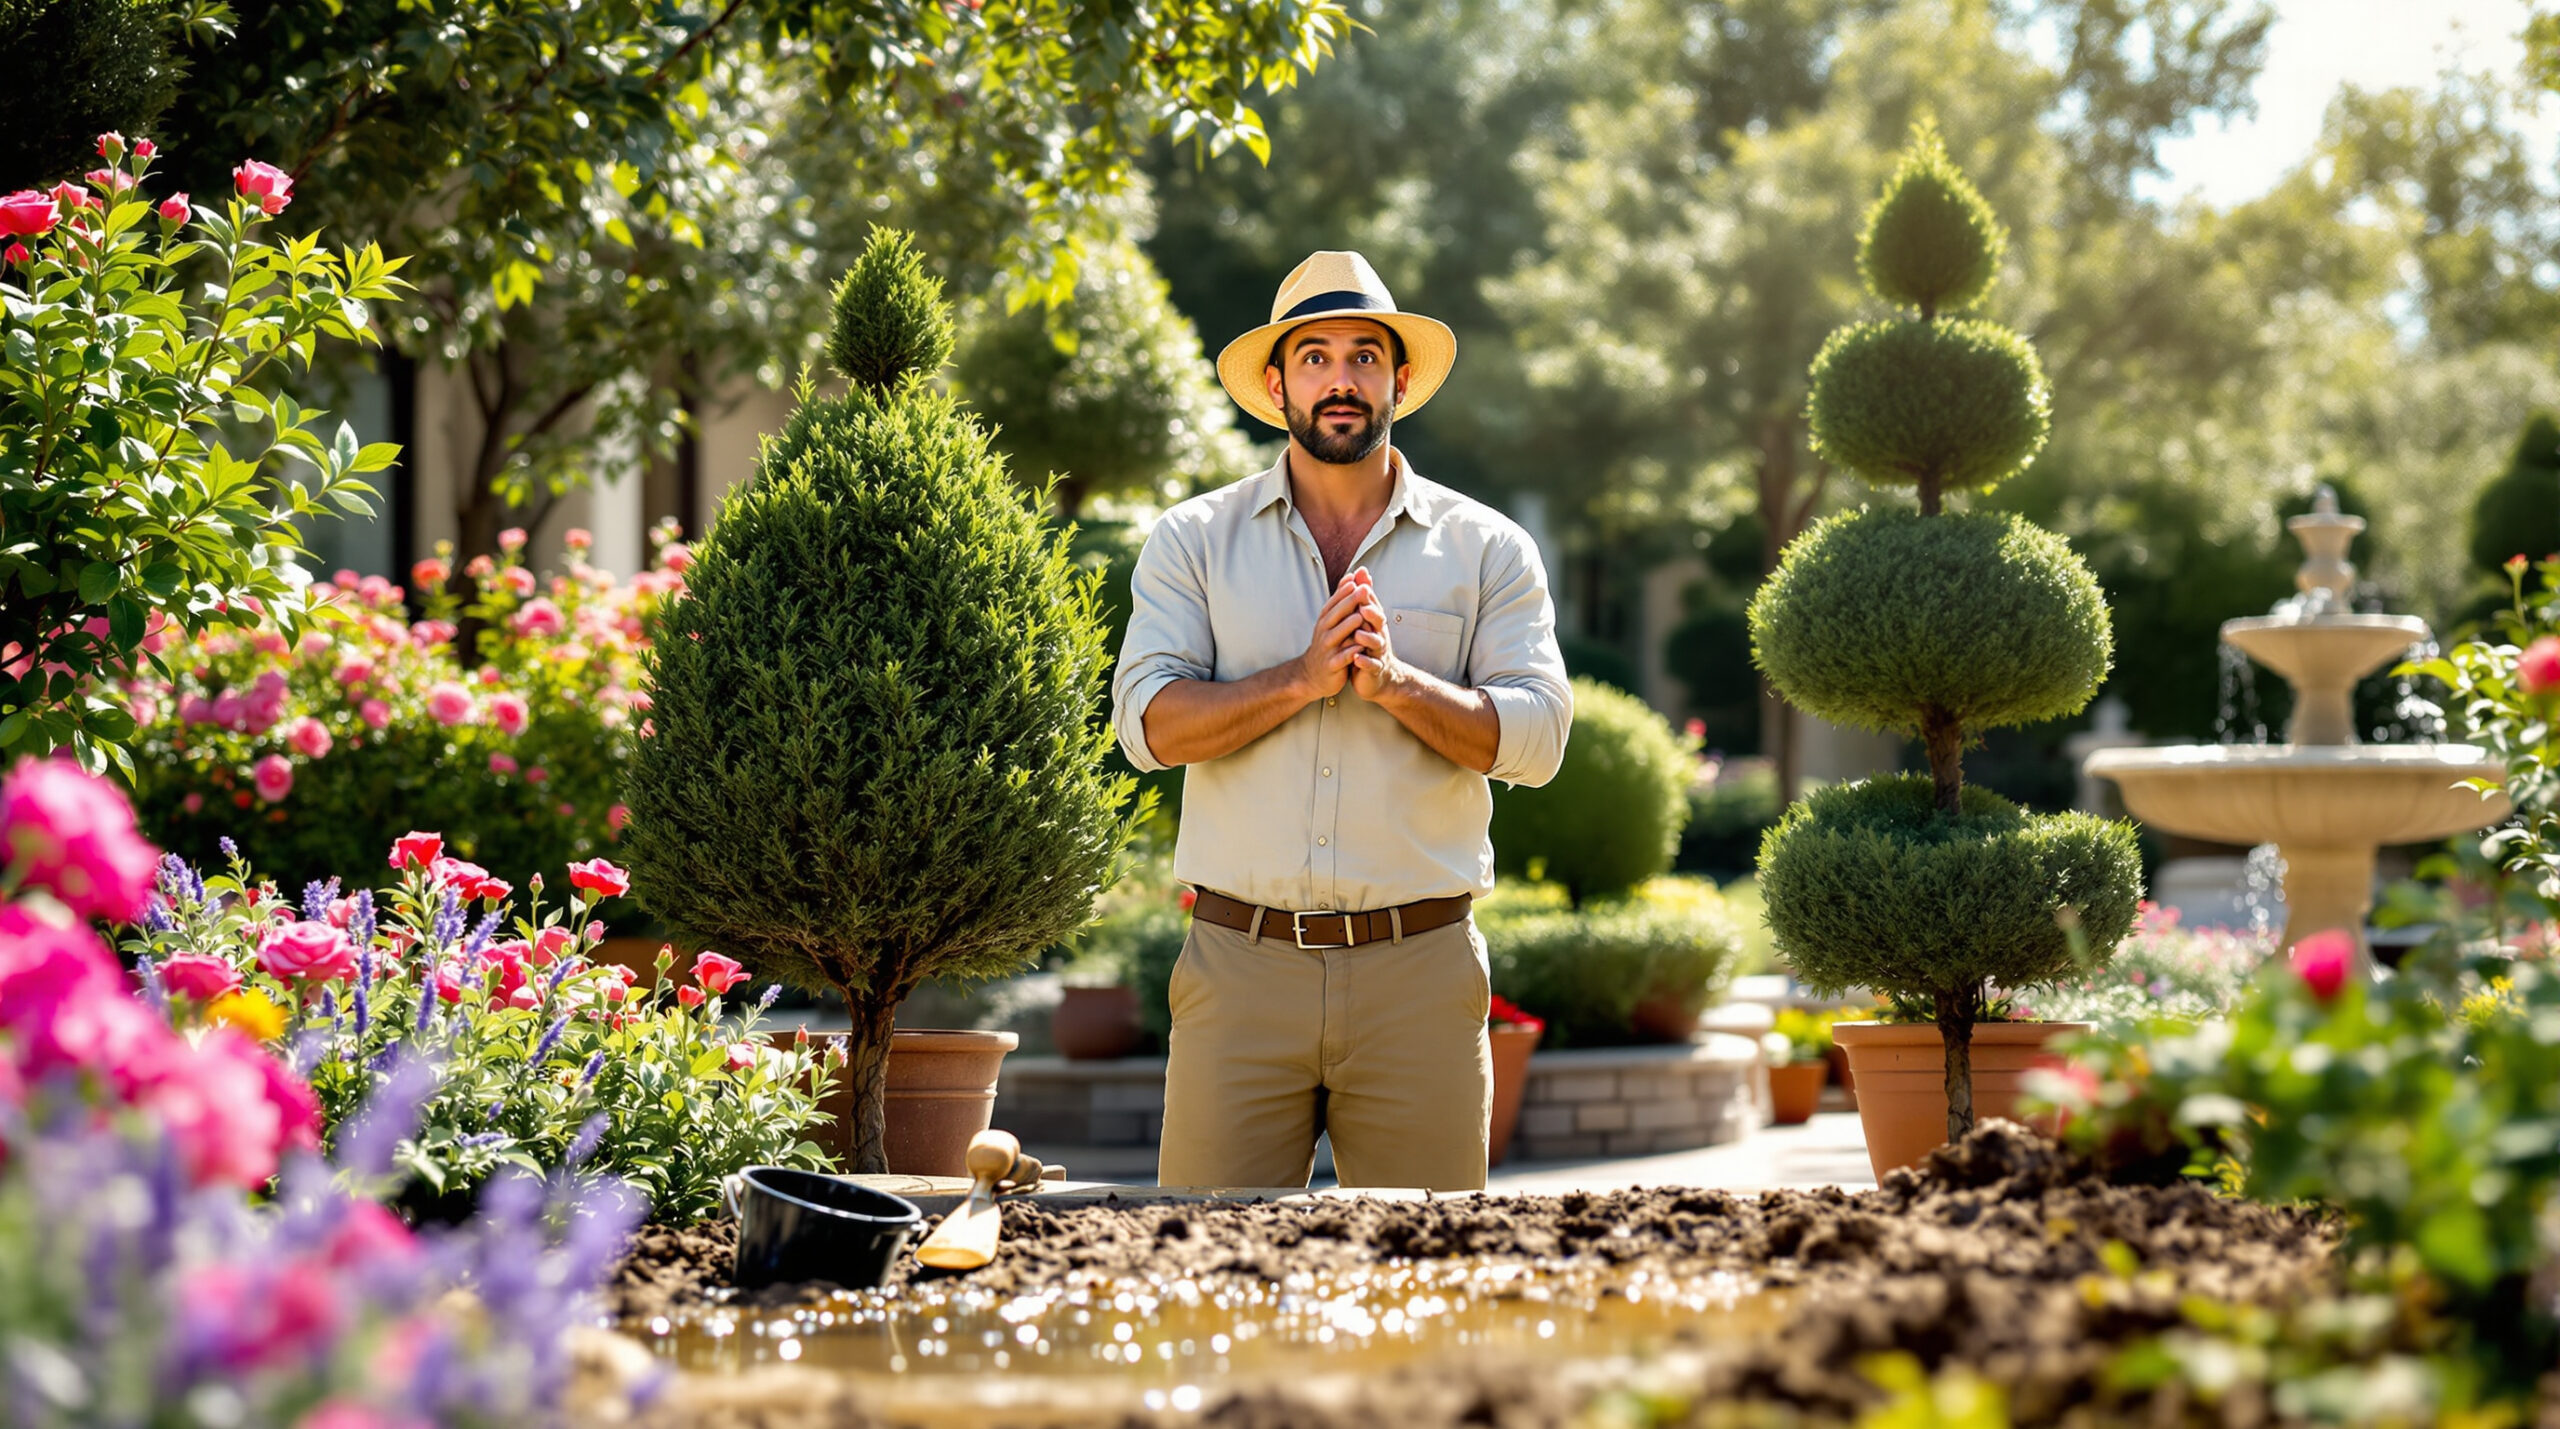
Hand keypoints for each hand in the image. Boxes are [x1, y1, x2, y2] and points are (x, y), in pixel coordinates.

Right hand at [1293, 573, 1369, 699]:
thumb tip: (1352, 575)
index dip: (1343, 591)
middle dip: (1349, 602)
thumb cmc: (1328, 644)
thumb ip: (1343, 599)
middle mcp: (1324, 632)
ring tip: (1360, 616)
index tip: (1354, 579)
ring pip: (1338, 635)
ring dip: (1349, 626)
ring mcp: (1327, 649)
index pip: (1333, 602)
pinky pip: (1341, 657)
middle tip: (1363, 591)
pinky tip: (1359, 647)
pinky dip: (1350, 652)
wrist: (1313, 675)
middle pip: (1335, 615)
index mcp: (1325, 621)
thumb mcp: (1332, 621)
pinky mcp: (1332, 665)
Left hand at [1347, 578, 1403, 701]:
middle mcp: (1379, 634)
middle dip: (1372, 614)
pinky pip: (1371, 665)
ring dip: (1368, 638)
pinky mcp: (1375, 669)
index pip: (1372, 605)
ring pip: (1376, 643)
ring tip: (1358, 634)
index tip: (1361, 582)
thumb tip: (1362, 572)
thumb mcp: (1366, 619)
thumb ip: (1363, 596)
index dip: (1368, 594)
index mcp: (1375, 623)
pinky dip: (1365, 662)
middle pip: (1379, 621)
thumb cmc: (1369, 644)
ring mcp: (1378, 652)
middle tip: (1363, 607)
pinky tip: (1357, 659)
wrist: (1378, 676)